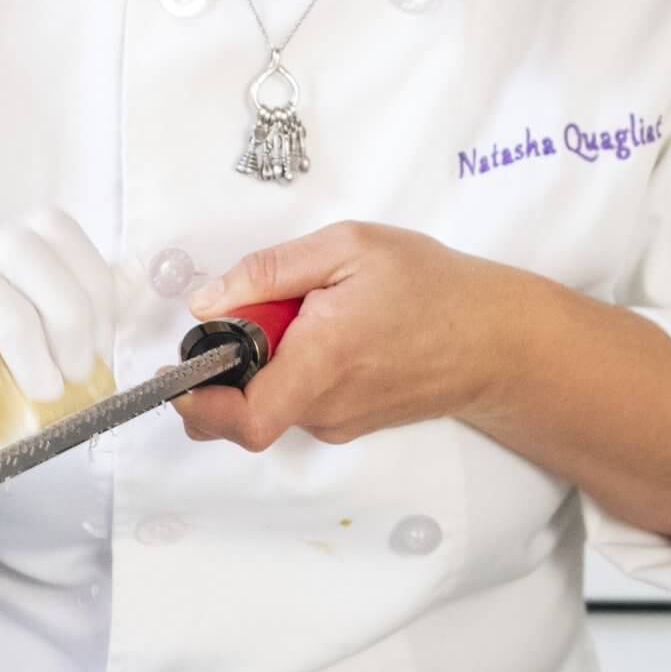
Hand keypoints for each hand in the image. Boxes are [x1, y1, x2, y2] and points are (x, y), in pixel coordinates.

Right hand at [0, 207, 115, 544]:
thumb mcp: (52, 361)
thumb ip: (91, 322)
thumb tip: (145, 281)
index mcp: (9, 258)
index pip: (57, 230)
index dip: (92, 287)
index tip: (100, 352)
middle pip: (21, 244)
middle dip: (65, 312)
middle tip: (75, 376)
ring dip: (23, 345)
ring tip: (38, 398)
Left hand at [174, 222, 513, 453]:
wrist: (495, 340)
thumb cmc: (431, 287)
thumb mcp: (349, 247)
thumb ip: (270, 272)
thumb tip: (207, 302)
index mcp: (323, 361)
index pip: (242, 420)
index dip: (196, 404)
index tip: (176, 373)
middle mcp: (326, 406)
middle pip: (241, 410)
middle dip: (225, 367)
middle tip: (254, 315)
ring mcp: (337, 422)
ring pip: (268, 402)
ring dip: (262, 364)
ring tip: (307, 313)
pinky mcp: (346, 424)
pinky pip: (294, 402)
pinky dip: (289, 370)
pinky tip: (325, 332)